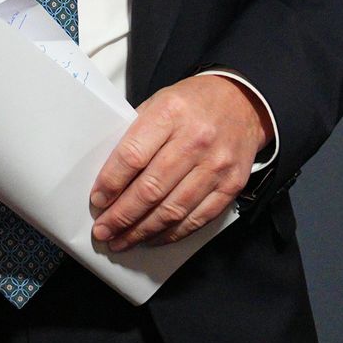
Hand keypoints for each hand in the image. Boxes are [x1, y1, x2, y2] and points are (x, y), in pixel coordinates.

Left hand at [89, 74, 271, 249]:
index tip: (97, 200)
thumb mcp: (160, 102)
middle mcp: (196, 139)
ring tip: (122, 240)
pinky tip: (153, 237)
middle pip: (150, 189)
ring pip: (172, 209)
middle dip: (121, 216)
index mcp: (171, 112)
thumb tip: (109, 178)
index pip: (133, 156)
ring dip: (142, 231)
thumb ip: (136, 134)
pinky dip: (172, 233)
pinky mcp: (232, 184)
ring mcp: (217, 164)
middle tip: (103, 230)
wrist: (244, 102)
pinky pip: (197, 218)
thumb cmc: (195, 103)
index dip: (110, 183)